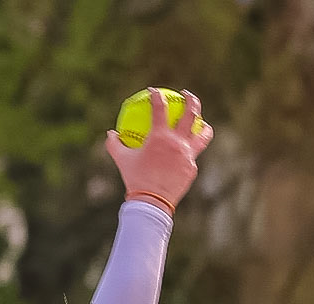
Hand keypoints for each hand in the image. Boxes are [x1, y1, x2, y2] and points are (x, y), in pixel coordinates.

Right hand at [106, 88, 212, 213]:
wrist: (150, 203)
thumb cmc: (134, 180)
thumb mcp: (122, 162)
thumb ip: (115, 145)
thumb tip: (109, 134)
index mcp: (160, 137)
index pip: (160, 108)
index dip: (156, 96)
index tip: (154, 91)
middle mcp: (178, 142)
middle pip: (191, 112)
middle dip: (190, 99)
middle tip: (186, 95)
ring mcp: (188, 154)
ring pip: (204, 133)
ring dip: (203, 125)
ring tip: (201, 123)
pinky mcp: (192, 168)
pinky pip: (192, 157)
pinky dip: (188, 154)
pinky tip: (185, 156)